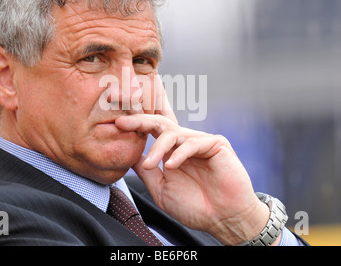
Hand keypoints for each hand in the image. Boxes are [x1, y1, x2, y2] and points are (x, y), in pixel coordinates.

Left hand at [115, 76, 273, 244]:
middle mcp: (185, 143)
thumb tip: (129, 157)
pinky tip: (171, 166)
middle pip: (161, 123)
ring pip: (174, 133)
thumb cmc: (195, 207)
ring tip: (150, 165)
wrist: (223, 219)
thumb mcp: (161, 189)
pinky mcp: (216, 144)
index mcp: (173, 151)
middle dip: (140, 121)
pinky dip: (179, 153)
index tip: (117, 125)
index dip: (136, 127)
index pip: (153, 132)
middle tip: (123, 124)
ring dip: (158, 148)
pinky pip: (193, 143)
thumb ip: (146, 172)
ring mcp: (201, 142)